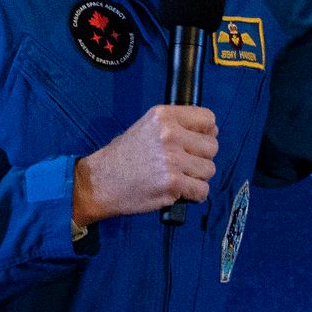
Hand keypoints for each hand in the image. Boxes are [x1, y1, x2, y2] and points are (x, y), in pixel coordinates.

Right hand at [72, 105, 218, 224]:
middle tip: (182, 165)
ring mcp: (172, 159)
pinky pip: (202, 191)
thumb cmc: (123, 157)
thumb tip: (213, 132)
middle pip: (212, 147)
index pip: (208, 119)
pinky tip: (179, 191)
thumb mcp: (147, 128)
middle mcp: (170, 134)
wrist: (98, 183)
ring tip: (177, 177)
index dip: (206, 133)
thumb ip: (178, 127)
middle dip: (201, 158)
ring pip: (209, 169)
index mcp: (164, 116)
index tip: (195, 143)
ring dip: (197, 177)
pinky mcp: (172, 183)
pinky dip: (194, 195)